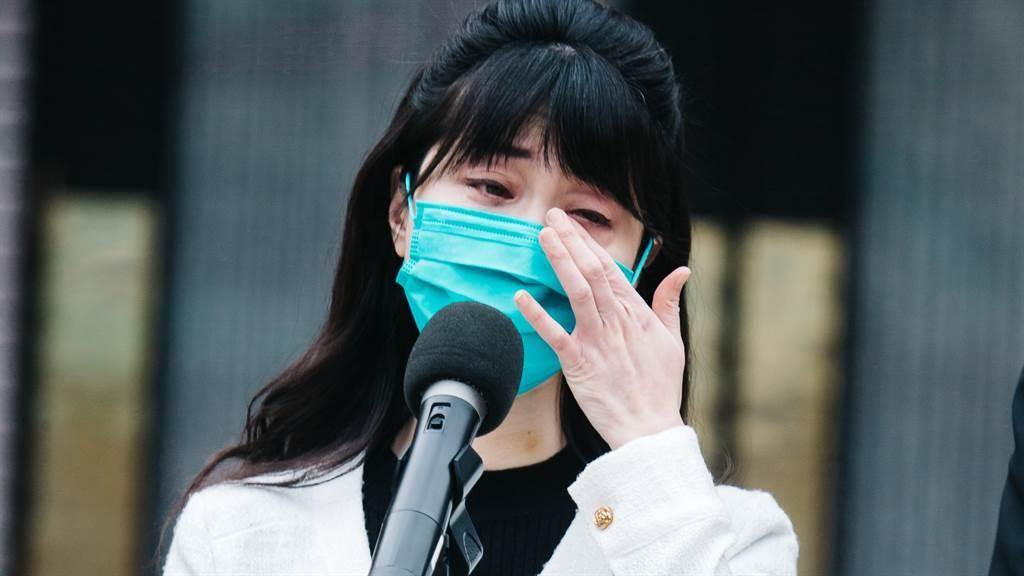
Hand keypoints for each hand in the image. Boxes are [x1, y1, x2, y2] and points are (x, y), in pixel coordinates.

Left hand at [513, 207, 691, 449]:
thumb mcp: (673, 340)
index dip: (589, 243)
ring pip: (577, 292)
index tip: (572, 223)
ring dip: (559, 262)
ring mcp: (597, 341)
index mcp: (637, 314)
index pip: (610, 269)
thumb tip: (682, 271)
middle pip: (592, 272)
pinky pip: (556, 335)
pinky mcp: (579, 364)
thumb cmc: (660, 387)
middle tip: (551, 216)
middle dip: (571, 241)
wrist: (649, 428)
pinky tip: (521, 295)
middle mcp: (617, 321)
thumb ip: (669, 302)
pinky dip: (538, 315)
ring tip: (542, 236)